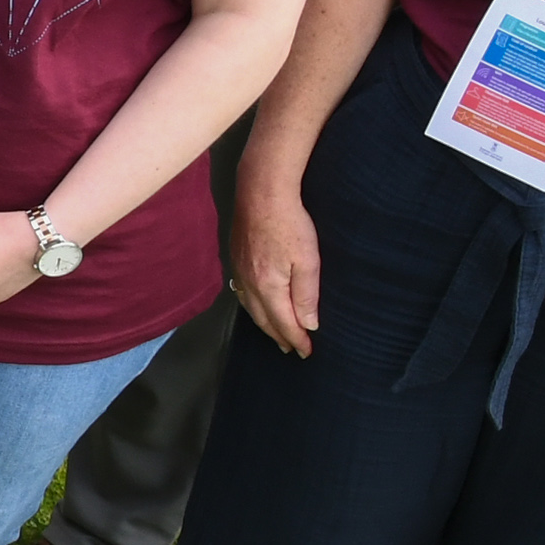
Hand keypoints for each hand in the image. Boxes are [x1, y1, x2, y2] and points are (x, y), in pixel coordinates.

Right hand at [231, 167, 319, 355]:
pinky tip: (256, 304)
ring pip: (250, 308)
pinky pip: (242, 293)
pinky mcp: (236, 258)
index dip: (296, 339)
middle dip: (279, 336)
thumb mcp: (308, 261)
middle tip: (291, 349)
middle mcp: (250, 284)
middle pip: (264, 319)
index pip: (284, 323)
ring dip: (264, 324)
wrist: (260, 193)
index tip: (306, 352)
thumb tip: (308, 324)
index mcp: (269, 287)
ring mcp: (240, 271)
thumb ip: (306, 295)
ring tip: (275, 333)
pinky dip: (251, 307)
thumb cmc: (290, 223)